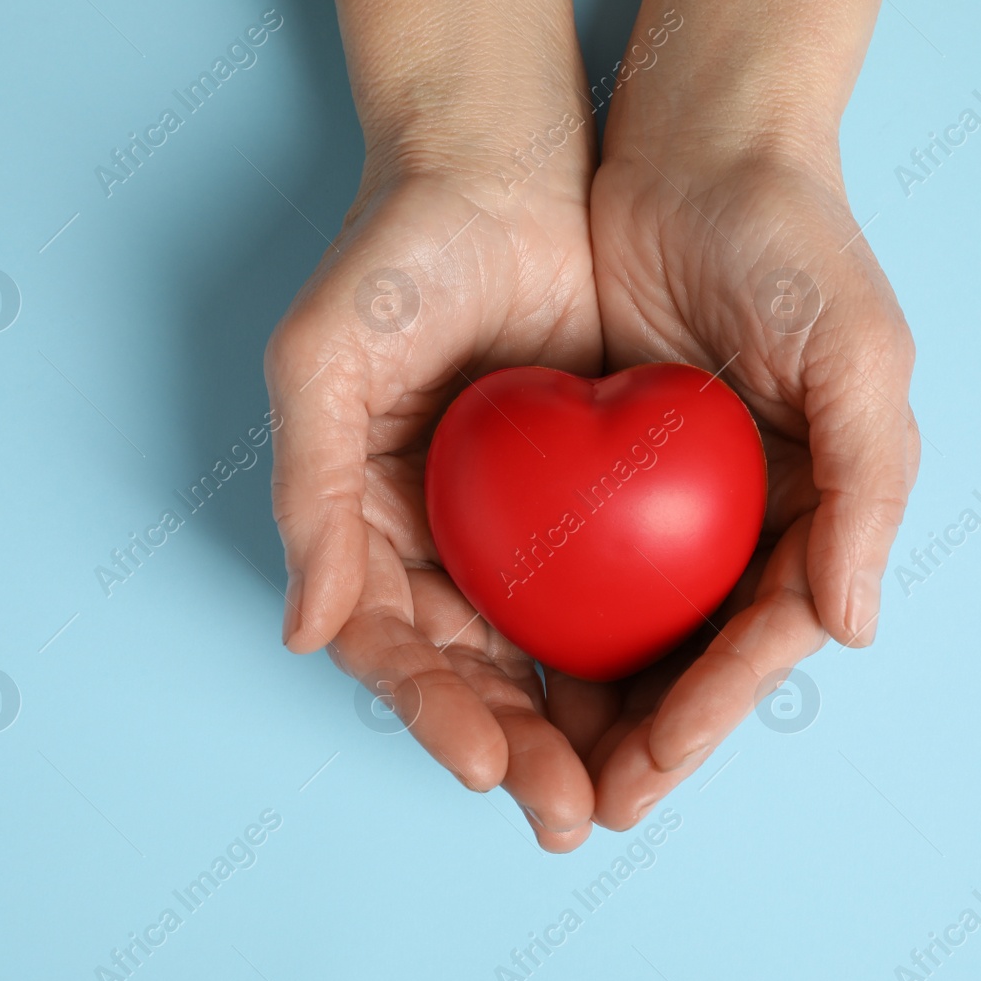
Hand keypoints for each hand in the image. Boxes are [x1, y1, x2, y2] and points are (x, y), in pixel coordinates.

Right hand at [266, 0, 604, 850]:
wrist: (504, 167)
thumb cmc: (399, 257)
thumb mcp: (324, 359)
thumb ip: (310, 493)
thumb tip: (305, 633)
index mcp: (372, 530)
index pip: (398, 649)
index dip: (435, 712)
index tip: (485, 762)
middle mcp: (446, 546)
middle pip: (481, 676)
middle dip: (522, 753)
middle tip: (567, 813)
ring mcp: (524, 532)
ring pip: (556, 656)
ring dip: (587, 731)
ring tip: (625, 792)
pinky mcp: (599, 503)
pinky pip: (622, 594)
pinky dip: (643, 651)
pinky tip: (675, 700)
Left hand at [570, 0, 918, 828]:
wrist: (697, 146)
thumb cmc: (793, 243)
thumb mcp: (859, 353)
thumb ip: (869, 488)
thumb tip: (855, 627)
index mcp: (816, 511)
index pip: (758, 639)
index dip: (703, 715)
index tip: (640, 778)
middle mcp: (744, 519)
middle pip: (688, 656)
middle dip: (637, 739)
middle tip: (575, 807)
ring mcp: (669, 500)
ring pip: (625, 628)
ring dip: (582, 703)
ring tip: (531, 768)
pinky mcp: (602, 468)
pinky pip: (571, 561)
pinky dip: (542, 619)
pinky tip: (497, 666)